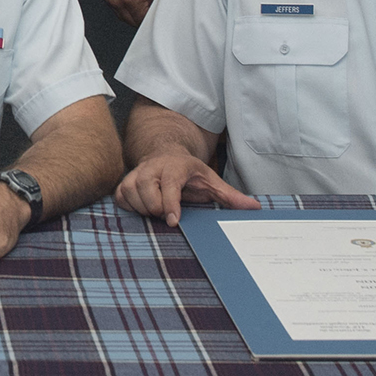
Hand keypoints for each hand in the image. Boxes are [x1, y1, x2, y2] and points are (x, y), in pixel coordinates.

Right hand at [98, 0, 164, 26]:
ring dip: (130, 11)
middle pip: (129, 21)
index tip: (155, 13)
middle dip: (140, 17)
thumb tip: (159, 6)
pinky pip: (112, 3)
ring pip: (120, 13)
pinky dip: (121, 2)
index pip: (141, 21)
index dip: (150, 18)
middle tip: (150, 6)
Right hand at [114, 151, 257, 226]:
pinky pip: (120, 197)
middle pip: (146, 191)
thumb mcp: (211, 180)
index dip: (170, 204)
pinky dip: (130, 206)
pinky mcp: (124, 182)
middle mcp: (153, 168)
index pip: (169, 186)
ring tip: (157, 210)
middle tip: (167, 214)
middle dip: (156, 207)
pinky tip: (143, 208)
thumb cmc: (189, 172)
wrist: (165, 154)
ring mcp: (136, 173)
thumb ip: (230, 196)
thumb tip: (254, 208)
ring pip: (131, 194)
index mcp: (175, 167)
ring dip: (143, 208)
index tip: (173, 222)